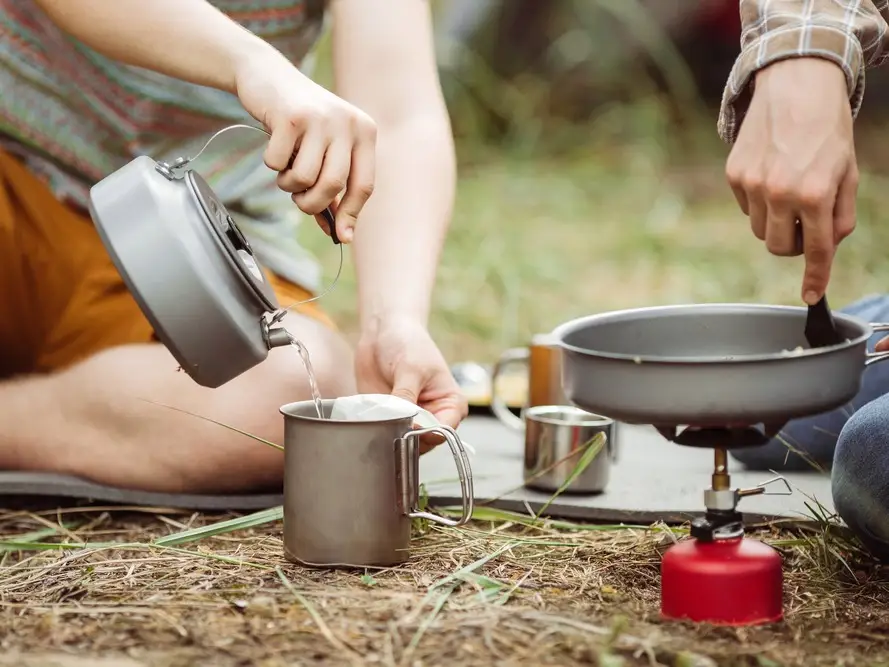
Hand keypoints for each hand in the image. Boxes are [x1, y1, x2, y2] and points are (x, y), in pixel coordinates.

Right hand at [233, 47, 376, 242]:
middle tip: (299, 200)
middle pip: (333, 185)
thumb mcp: (325, 149)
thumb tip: (340, 234)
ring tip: (285, 169)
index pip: (364, 185)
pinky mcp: (290, 116)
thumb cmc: (300, 122)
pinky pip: (278, 163)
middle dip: (312, 203)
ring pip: (304, 177)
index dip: (351, 214)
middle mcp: (347, 123)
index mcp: (364, 132)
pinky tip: (274, 146)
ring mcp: (319, 118)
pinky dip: (272, 164)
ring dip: (288, 184)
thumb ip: (334, 187)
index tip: (342, 237)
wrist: (267, 76)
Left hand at [355, 317, 467, 453]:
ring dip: (389, 434)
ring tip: (380, 416)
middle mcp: (433, 417)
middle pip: (423, 443)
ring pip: (403, 443)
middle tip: (390, 422)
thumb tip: (402, 423)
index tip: (407, 425)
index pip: (443, 432)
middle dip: (406, 436)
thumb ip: (406, 397)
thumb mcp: (411, 368)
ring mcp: (411, 421)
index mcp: (451, 405)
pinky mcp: (390, 420)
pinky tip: (371, 417)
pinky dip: (376, 430)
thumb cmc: (408, 343)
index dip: (424, 433)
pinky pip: (383, 435)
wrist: (383, 331)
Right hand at [725, 58, 857, 304]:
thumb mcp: (848, 172)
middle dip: (794, 243)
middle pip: (780, 248)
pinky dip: (760, 202)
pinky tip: (771, 173)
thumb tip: (826, 246)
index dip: (816, 278)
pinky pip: (746, 208)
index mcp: (816, 193)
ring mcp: (752, 185)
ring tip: (788, 191)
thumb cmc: (828, 129)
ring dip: (776, 222)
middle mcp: (781, 192)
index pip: (817, 249)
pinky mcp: (734, 175)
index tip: (812, 297)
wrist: (796, 85)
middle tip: (805, 221)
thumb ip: (840, 215)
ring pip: (761, 230)